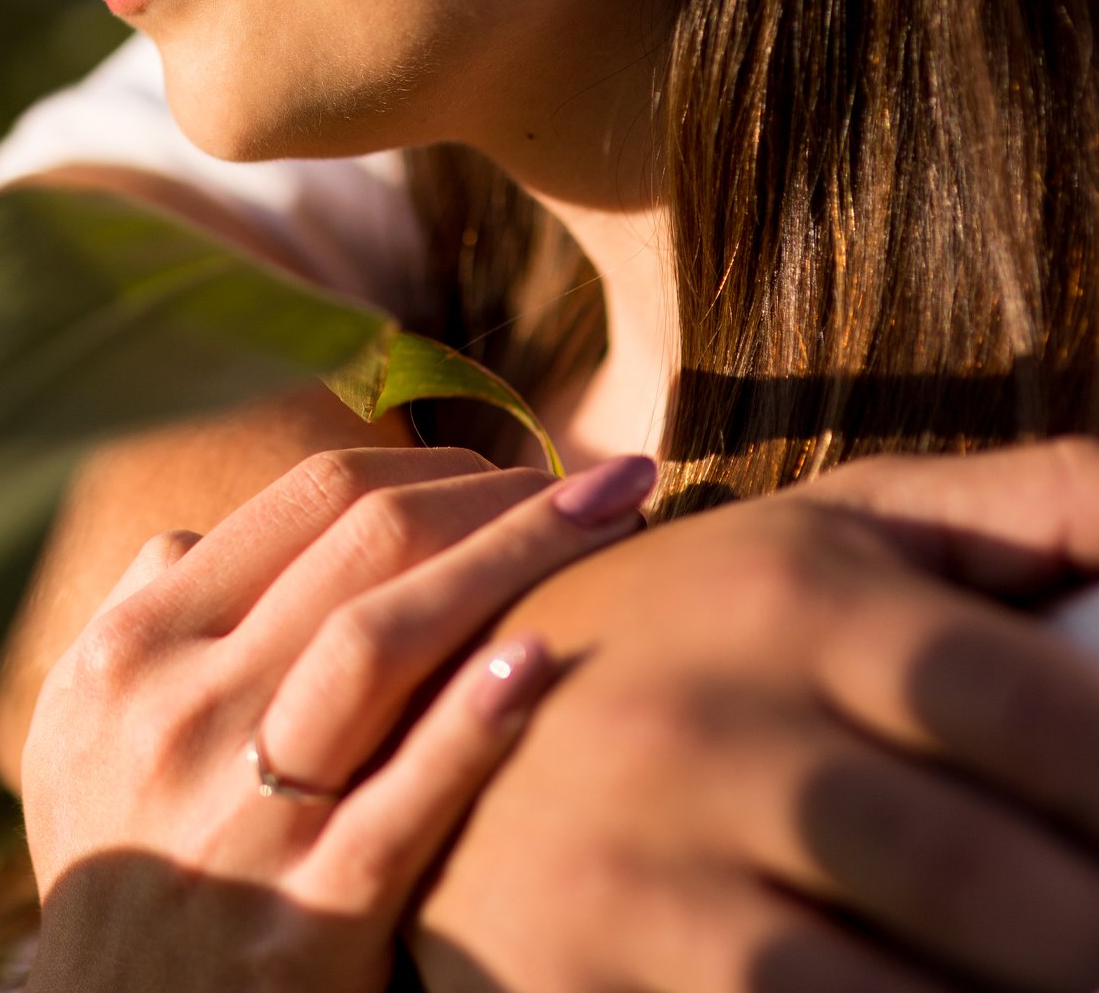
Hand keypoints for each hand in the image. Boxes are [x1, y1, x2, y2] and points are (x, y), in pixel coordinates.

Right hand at [21, 447, 658, 992]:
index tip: (508, 469)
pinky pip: (401, 805)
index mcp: (135, 646)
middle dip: (498, 494)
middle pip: (360, 546)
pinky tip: (546, 659)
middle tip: (602, 483)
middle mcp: (181, 710)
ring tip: (617, 520)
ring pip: (379, 643)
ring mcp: (242, 814)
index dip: (425, 461)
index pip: (303, 503)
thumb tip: (210, 530)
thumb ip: (140, 614)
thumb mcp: (82, 728)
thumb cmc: (117, 860)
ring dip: (512, 560)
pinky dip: (472, 726)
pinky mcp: (307, 919)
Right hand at [410, 439, 1098, 992]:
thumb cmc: (702, 638)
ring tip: (1050, 977)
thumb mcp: (839, 535)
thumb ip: (1039, 508)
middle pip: (990, 883)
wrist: (423, 727)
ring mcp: (627, 858)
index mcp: (788, 589)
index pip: (1045, 712)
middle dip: (1094, 937)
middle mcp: (696, 718)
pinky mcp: (575, 970)